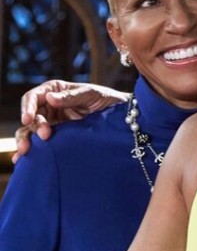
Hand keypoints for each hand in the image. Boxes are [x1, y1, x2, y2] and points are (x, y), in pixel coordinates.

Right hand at [14, 81, 129, 162]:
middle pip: (30, 116)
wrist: (121, 117)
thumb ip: (71, 96)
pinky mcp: (56, 137)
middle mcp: (49, 106)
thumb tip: (50, 98)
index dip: (28, 107)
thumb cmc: (106, 99)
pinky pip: (38, 143)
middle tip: (44, 136)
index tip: (28, 119)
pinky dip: (30, 151)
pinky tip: (22, 159)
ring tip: (26, 152)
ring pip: (30, 131)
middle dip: (32, 126)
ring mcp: (51, 122)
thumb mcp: (91, 94)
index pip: (33, 97)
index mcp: (55, 91)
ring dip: (26, 140)